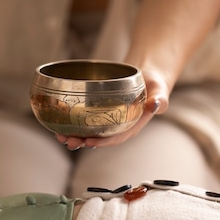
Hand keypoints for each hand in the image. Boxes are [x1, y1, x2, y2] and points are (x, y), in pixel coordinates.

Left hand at [54, 68, 168, 150]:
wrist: (147, 77)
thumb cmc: (154, 85)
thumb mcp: (160, 90)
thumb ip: (160, 99)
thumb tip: (155, 105)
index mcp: (132, 126)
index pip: (116, 138)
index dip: (102, 141)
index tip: (89, 142)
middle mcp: (118, 127)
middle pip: (99, 138)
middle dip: (82, 141)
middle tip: (67, 140)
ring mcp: (108, 121)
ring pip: (89, 132)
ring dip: (74, 135)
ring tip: (59, 135)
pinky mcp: (100, 113)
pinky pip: (86, 121)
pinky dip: (73, 122)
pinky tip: (60, 123)